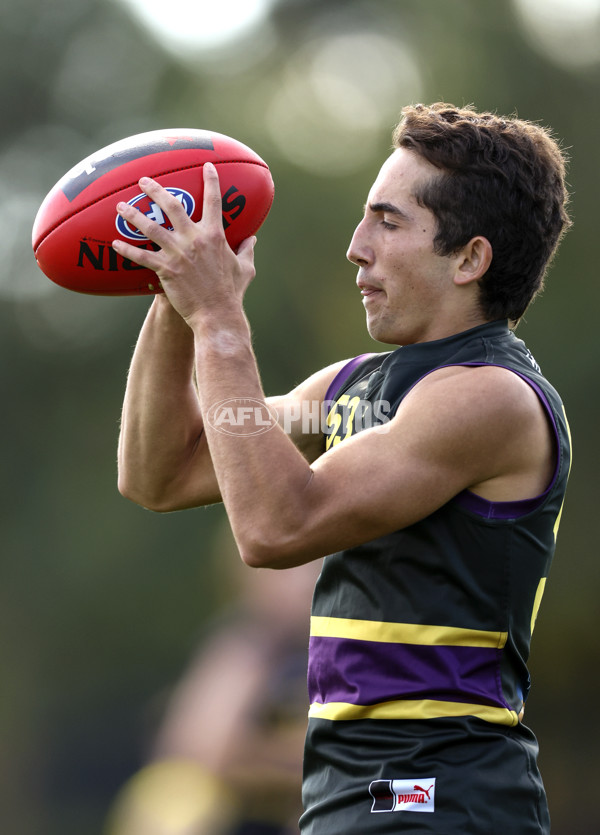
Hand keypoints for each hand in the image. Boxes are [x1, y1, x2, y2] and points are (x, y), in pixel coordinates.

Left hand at [112, 163, 256, 323]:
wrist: (217, 314)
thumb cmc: (232, 292)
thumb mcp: (245, 268)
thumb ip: (247, 251)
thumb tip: (253, 239)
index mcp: (215, 236)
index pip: (214, 201)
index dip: (211, 180)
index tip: (206, 165)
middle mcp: (195, 239)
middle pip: (173, 206)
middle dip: (156, 190)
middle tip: (143, 181)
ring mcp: (179, 254)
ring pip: (151, 227)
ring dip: (134, 215)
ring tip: (120, 206)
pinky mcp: (166, 270)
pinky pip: (142, 257)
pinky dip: (127, 250)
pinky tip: (115, 244)